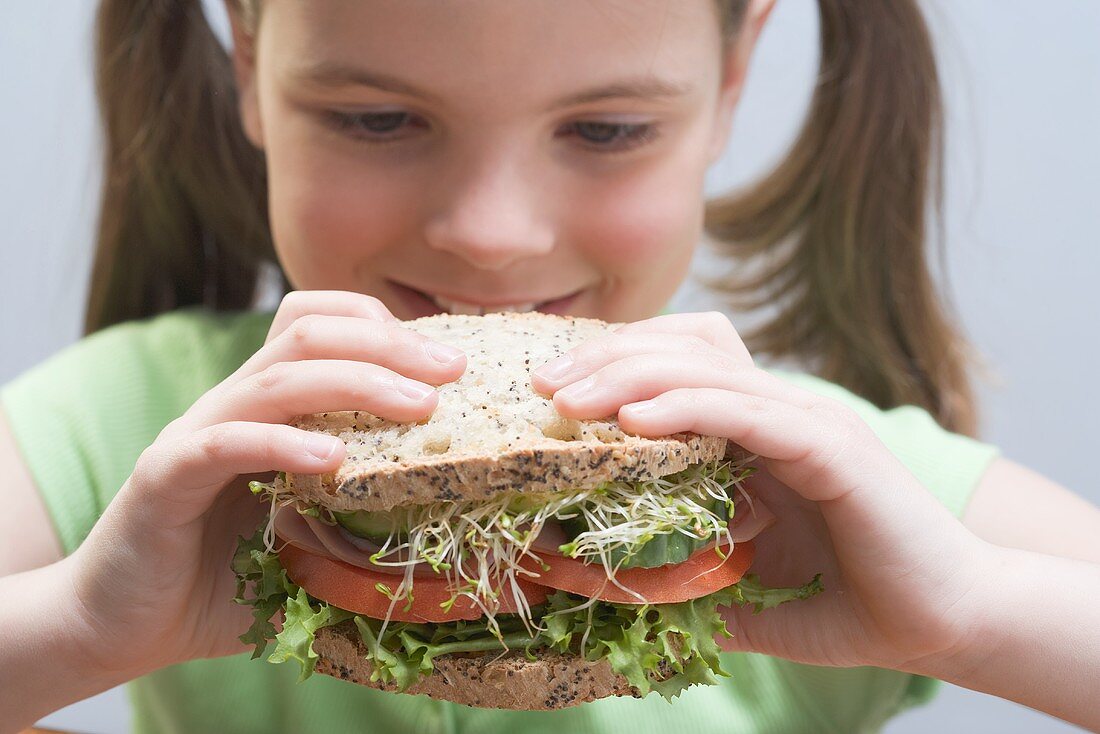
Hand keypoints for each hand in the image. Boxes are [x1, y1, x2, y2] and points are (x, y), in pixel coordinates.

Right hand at [64, 291, 466, 675]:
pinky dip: (281, 443)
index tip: (446, 360)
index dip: (382, 326)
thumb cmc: (222, 583)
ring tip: (419, 405)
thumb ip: (360, 515)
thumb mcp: (310, 540)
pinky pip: (225, 443)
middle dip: (388, 343)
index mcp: (265, 408)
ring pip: (276, 379)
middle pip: (308, 335)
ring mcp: (195, 437)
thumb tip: (449, 522)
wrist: (122, 628)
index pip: (316, 324)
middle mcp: (231, 406)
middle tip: (452, 369)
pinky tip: (331, 461)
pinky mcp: (164, 478)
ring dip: (357, 382)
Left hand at [531, 311, 990, 671]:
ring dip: (629, 376)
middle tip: (541, 384)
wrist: (942, 623)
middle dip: (606, 358)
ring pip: (706, 371)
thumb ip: (680, 579)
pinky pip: (746, 412)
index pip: (680, 362)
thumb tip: (600, 587)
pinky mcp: (833, 449)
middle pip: (682, 350)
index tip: (551, 391)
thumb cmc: (847, 602)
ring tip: (566, 399)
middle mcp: (780, 410)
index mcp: (757, 429)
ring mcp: (808, 422)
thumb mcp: (739, 587)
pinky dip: (686, 408)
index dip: (615, 362)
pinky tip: (633, 421)